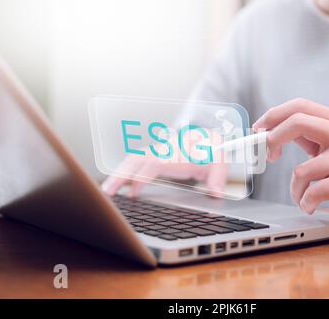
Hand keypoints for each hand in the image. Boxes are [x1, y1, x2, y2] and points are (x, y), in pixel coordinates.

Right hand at [101, 133, 226, 197]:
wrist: (210, 136)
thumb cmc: (212, 147)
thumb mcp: (220, 159)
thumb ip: (218, 176)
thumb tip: (216, 192)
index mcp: (177, 150)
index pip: (154, 162)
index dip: (142, 176)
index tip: (133, 191)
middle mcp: (164, 150)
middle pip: (136, 159)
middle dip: (120, 175)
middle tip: (107, 192)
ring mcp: (158, 153)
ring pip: (133, 161)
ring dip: (119, 175)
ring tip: (107, 192)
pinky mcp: (156, 158)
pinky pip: (137, 165)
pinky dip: (127, 175)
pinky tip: (123, 189)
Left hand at [253, 98, 328, 230]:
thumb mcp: (328, 148)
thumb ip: (303, 135)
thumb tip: (266, 129)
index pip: (299, 106)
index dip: (273, 116)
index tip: (258, 131)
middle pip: (297, 122)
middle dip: (273, 139)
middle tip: (269, 156)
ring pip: (301, 170)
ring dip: (295, 190)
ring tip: (303, 197)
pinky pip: (312, 191)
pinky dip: (305, 202)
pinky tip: (311, 205)